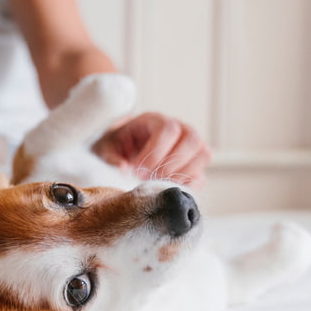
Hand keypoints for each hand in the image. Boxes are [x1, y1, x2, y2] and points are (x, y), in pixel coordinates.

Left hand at [92, 112, 211, 187]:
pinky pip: (202, 174)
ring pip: (203, 154)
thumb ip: (112, 157)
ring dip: (182, 173)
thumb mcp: (107, 147)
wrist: (126, 148)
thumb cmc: (118, 145)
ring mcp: (191, 145)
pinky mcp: (195, 165)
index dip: (156, 152)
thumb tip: (123, 169)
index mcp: (156, 120)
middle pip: (192, 139)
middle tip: (150, 178)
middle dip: (171, 164)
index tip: (138, 171)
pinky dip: (189, 185)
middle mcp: (180, 128)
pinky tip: (169, 189)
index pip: (168, 129)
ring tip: (160, 183)